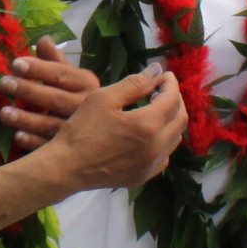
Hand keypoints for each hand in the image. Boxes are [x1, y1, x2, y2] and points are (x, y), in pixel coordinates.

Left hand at [0, 52, 97, 153]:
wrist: (103, 132)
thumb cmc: (77, 97)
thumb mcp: (71, 76)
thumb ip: (55, 60)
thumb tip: (43, 39)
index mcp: (88, 85)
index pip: (61, 74)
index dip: (38, 68)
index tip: (15, 64)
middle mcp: (86, 108)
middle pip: (55, 99)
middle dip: (28, 90)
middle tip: (4, 83)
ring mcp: (79, 131)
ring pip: (51, 125)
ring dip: (27, 119)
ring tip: (4, 113)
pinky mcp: (71, 151)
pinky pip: (51, 146)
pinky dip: (34, 142)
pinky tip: (17, 136)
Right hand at [39, 69, 186, 191]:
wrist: (66, 168)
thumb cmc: (81, 129)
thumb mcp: (104, 98)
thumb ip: (135, 83)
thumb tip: (157, 71)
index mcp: (147, 124)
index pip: (172, 99)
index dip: (170, 84)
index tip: (164, 75)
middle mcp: (157, 147)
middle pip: (180, 119)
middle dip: (174, 100)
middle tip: (160, 90)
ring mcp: (152, 165)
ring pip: (175, 138)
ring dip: (170, 120)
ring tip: (154, 109)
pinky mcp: (144, 176)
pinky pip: (164, 155)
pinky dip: (163, 140)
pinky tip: (148, 134)